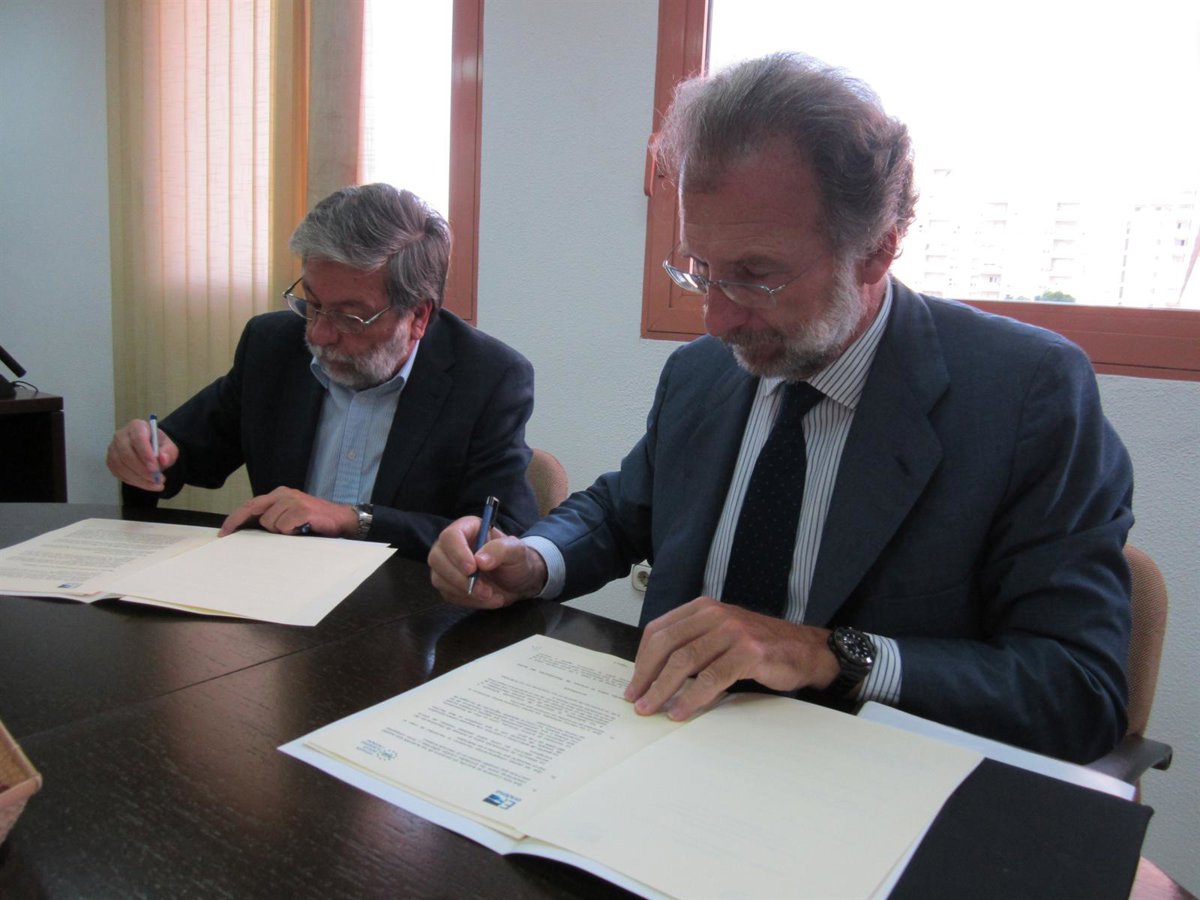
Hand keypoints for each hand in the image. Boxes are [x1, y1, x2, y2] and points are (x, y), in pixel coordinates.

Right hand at [106, 418, 178, 490]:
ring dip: (139, 478)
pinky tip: (146, 484)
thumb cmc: (158, 446)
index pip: (138, 438)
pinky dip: (134, 481)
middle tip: (157, 479)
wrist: (150, 450)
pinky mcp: (111, 461)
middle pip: (127, 454)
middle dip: (142, 470)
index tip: (155, 468)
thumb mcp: (169, 447)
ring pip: (121, 466)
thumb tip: (163, 459)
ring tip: (155, 483)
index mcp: (137, 426)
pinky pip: (119, 473)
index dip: (146, 454)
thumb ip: (168, 452)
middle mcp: (121, 435)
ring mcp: (113, 449)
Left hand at [218, 487, 357, 537]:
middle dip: (239, 522)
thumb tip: (250, 530)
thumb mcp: (291, 516)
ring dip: (280, 532)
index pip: (251, 504)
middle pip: (253, 509)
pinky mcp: (302, 510)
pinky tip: (302, 531)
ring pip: (270, 523)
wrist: (344, 520)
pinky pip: (285, 527)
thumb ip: (273, 518)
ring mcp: (293, 501)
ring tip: (295, 531)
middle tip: (228, 535)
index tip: (224, 532)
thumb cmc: (316, 521)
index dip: (235, 518)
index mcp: (280, 495)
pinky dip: (291, 533)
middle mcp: (284, 495)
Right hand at [428, 516, 547, 608]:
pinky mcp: (448, 585)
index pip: (450, 536)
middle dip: (459, 578)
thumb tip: (480, 560)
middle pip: (437, 558)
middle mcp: (452, 545)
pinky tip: (487, 599)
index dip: (457, 553)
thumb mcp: (517, 551)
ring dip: (465, 592)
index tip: (472, 569)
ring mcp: (447, 566)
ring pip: (439, 578)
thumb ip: (501, 550)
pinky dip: (468, 601)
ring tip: (491, 595)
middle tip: (484, 590)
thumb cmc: (517, 561)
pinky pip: (448, 594)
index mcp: (468, 529)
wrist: (519, 582)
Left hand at [623, 596, 839, 720]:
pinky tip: (681, 710)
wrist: (806, 650)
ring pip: (685, 661)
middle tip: (636, 699)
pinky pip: (712, 678)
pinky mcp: (749, 653)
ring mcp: (733, 632)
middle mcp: (716, 615)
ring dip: (662, 689)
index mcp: (704, 608)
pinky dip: (691, 697)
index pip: (659, 630)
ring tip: (651, 708)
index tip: (634, 682)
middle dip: (646, 675)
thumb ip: (693, 643)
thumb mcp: (721, 634)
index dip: (642, 659)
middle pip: (667, 644)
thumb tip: (655, 673)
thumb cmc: (760, 646)